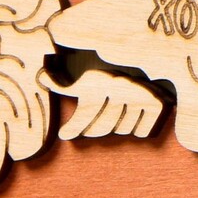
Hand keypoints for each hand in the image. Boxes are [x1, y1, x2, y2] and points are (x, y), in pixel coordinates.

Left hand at [39, 68, 164, 140]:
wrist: (146, 61)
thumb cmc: (108, 78)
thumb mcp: (85, 79)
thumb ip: (62, 83)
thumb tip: (40, 76)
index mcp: (102, 81)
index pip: (85, 113)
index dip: (74, 126)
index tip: (64, 135)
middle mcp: (120, 89)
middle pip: (103, 127)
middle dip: (92, 130)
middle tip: (86, 131)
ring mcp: (140, 97)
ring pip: (122, 130)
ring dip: (117, 127)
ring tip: (114, 117)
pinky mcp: (157, 104)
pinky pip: (142, 132)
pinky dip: (137, 128)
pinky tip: (130, 119)